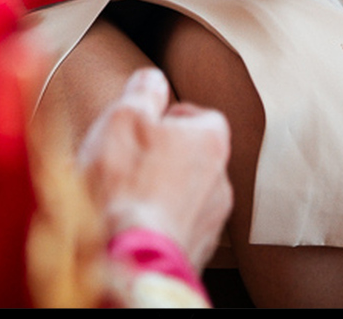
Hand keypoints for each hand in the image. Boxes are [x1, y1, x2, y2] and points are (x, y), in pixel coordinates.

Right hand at [77, 68, 232, 268]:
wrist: (128, 263)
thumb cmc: (125, 187)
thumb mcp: (123, 119)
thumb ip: (142, 92)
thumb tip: (151, 79)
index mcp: (211, 141)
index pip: (202, 116)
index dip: (169, 118)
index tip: (144, 125)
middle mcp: (221, 181)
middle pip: (191, 157)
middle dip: (161, 157)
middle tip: (126, 162)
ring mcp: (211, 222)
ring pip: (184, 196)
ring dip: (158, 194)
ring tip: (121, 198)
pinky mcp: (196, 254)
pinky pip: (175, 228)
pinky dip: (156, 224)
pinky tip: (128, 226)